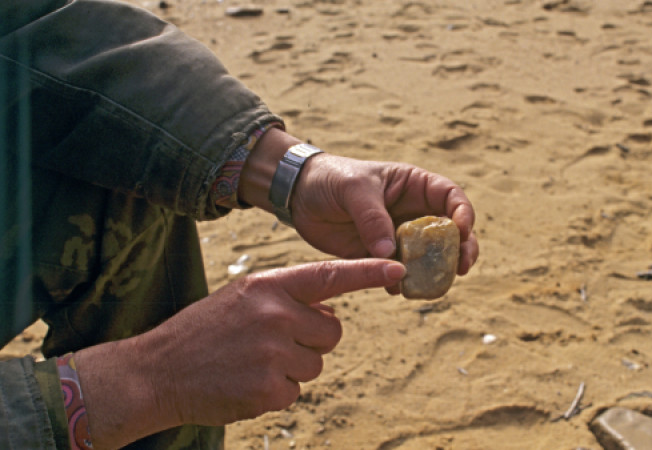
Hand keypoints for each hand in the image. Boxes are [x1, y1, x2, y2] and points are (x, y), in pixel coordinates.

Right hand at [75, 259, 405, 447]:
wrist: (155, 372)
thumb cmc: (203, 332)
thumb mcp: (242, 298)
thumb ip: (286, 299)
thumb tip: (330, 316)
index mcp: (268, 286)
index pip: (329, 276)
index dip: (367, 272)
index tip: (397, 268)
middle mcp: (274, 314)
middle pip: (332, 332)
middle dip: (311, 341)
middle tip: (270, 344)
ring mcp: (273, 353)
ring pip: (316, 365)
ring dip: (292, 369)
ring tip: (250, 364)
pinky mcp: (269, 389)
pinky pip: (296, 392)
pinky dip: (275, 393)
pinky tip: (244, 384)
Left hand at [292, 154, 479, 276]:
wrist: (299, 196)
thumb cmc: (331, 178)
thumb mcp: (353, 189)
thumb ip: (372, 218)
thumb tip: (389, 252)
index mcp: (414, 186)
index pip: (451, 197)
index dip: (463, 213)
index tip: (462, 231)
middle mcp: (413, 212)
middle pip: (450, 232)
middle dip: (461, 250)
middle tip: (462, 268)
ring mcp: (398, 237)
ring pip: (428, 257)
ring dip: (435, 272)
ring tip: (432, 285)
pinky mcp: (379, 256)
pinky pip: (399, 272)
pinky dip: (402, 282)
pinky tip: (396, 288)